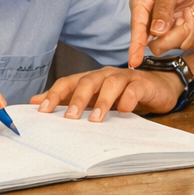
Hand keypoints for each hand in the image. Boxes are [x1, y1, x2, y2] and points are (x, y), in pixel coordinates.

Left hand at [31, 67, 181, 120]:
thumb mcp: (95, 98)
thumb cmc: (122, 93)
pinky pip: (134, 89)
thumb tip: (35, 102)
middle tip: (69, 117)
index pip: (68, 82)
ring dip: (102, 101)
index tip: (42, 109)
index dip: (55, 94)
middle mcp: (105, 75)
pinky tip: (124, 111)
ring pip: (110, 84)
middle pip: (88, 81)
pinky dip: (128, 99)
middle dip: (77, 99)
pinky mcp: (143, 84)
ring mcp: (125, 78)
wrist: (158, 86)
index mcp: (91, 78)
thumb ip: (67, 99)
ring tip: (95, 119)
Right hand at [127, 0, 193, 66]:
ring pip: (175, 45)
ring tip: (191, 11)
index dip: (135, 46)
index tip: (134, 63)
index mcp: (141, 3)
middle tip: (187, 16)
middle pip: (157, 44)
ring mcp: (165, 27)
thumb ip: (164, 6)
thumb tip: (156, 31)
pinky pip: (189, 42)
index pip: (137, 28)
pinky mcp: (179, 31)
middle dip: (177, 34)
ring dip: (190, 29)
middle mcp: (150, 18)